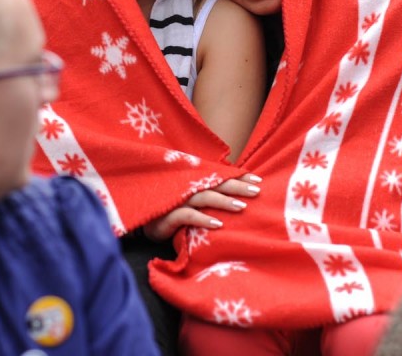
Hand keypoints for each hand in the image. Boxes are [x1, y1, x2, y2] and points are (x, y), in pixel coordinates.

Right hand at [142, 173, 261, 241]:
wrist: (142, 221)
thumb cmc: (170, 210)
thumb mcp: (191, 200)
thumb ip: (210, 194)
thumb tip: (239, 195)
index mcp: (194, 182)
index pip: (220, 177)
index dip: (239, 177)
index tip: (259, 180)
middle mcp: (187, 188)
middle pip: (215, 184)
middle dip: (236, 186)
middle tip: (256, 191)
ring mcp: (176, 200)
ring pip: (203, 197)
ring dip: (223, 201)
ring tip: (242, 207)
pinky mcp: (167, 216)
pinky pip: (187, 215)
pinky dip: (203, 218)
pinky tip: (218, 224)